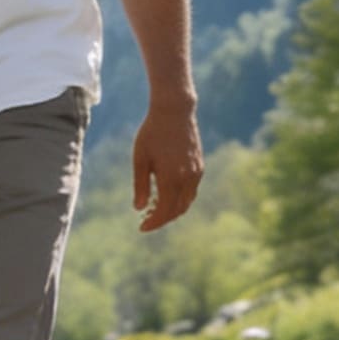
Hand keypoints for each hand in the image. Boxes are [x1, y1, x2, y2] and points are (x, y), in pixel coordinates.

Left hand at [132, 101, 203, 232]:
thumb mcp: (140, 158)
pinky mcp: (200, 166)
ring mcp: (196, 173)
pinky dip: (180, 198)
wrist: (175, 111)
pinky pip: (191, 191)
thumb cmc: (152, 133)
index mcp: (171, 178)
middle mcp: (187, 178)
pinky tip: (165, 194)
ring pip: (187, 202)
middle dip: (162, 219)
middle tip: (146, 220)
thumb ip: (140, 185)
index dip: (153, 223)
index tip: (141, 228)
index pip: (164, 211)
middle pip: (177, 210)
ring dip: (172, 210)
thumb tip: (138, 209)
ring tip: (154, 208)